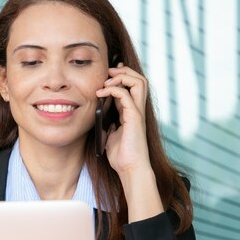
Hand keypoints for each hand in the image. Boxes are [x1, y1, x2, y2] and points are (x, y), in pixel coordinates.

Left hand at [95, 63, 151, 177]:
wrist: (129, 168)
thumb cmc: (121, 156)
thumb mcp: (110, 136)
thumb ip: (108, 125)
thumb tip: (100, 119)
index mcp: (132, 112)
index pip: (131, 87)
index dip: (122, 77)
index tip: (107, 74)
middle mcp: (137, 109)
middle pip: (140, 79)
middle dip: (124, 71)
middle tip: (108, 71)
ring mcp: (137, 112)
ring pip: (139, 82)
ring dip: (122, 76)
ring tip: (106, 79)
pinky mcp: (134, 117)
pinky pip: (126, 95)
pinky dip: (113, 89)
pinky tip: (101, 93)